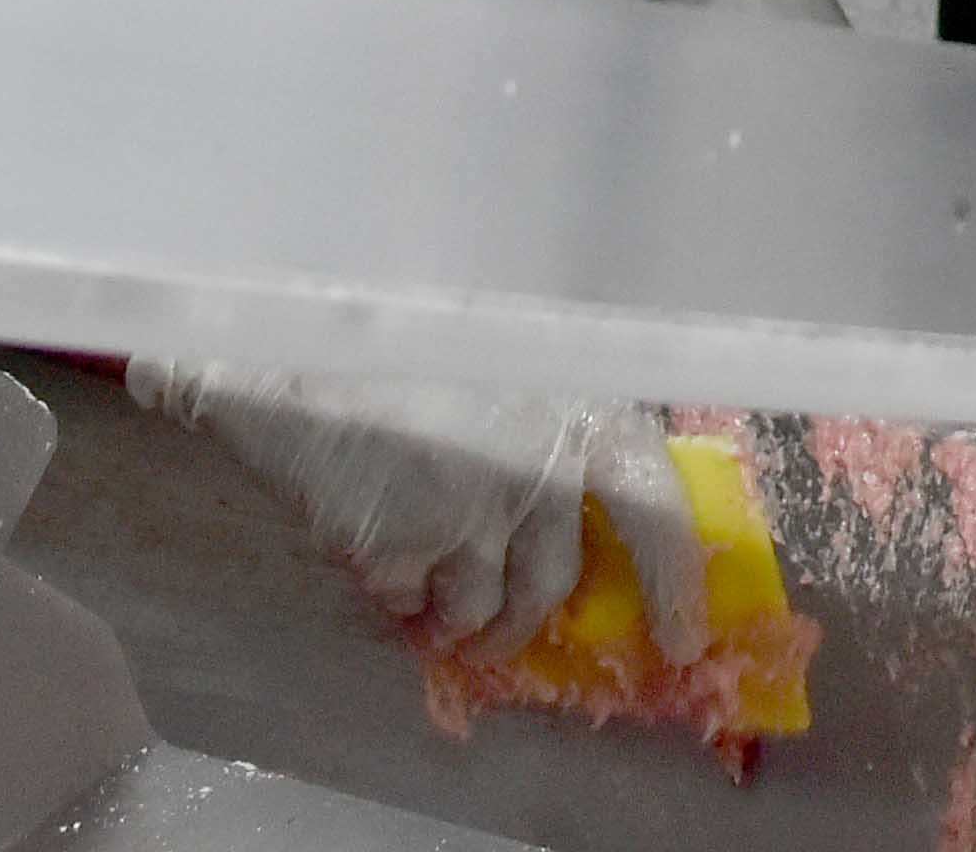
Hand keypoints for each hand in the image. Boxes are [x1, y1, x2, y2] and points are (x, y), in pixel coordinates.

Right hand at [134, 363, 713, 659]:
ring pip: (477, 610)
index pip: (656, 505)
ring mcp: (467, 511)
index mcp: (578, 406)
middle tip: (499, 637)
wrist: (296, 339)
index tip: (680, 639)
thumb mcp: (506, 357)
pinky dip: (393, 595)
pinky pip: (407, 603)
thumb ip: (548, 428)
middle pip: (551, 584)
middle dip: (523, 625)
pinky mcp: (397, 546)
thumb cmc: (405, 335)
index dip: (673, 578)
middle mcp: (537, 465)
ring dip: (453, 621)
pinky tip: (370, 550)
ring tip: (420, 600)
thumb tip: (575, 519)